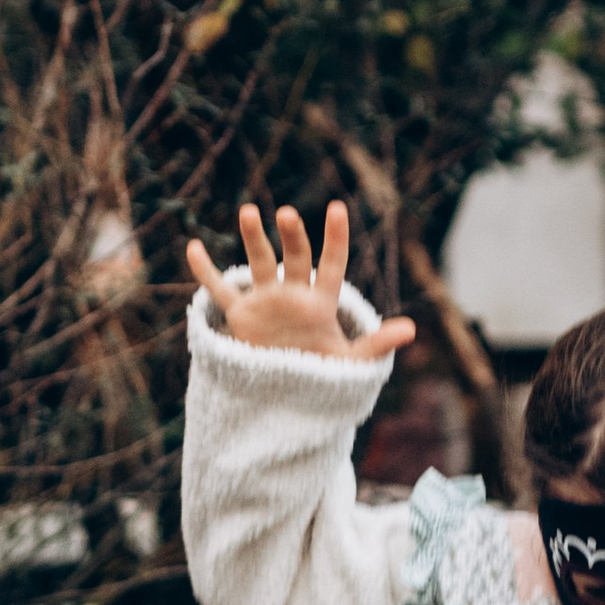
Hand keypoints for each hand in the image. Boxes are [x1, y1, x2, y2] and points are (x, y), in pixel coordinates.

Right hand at [182, 200, 415, 360]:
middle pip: (294, 258)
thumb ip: (376, 344)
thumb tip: (411, 329)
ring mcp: (265, 302)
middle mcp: (293, 294)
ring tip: (249, 212)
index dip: (335, 238)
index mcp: (321, 302)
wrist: (287, 395)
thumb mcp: (350, 363)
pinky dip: (206, 272)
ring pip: (259, 263)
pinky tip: (193, 247)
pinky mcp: (241, 317)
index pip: (332, 264)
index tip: (337, 209)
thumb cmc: (322, 376)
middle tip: (287, 214)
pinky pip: (221, 291)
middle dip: (292, 236)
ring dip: (253, 238)